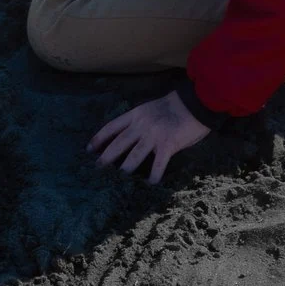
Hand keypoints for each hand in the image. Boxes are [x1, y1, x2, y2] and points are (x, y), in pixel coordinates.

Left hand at [88, 91, 209, 182]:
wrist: (195, 102)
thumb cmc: (175, 106)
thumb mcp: (151, 109)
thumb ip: (141, 122)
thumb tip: (132, 139)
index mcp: (136, 114)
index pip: (112, 127)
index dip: (99, 138)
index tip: (89, 148)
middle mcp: (142, 125)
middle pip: (119, 142)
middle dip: (106, 156)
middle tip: (97, 168)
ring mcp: (154, 135)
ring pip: (134, 155)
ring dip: (126, 168)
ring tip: (119, 178)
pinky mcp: (168, 144)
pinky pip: (158, 164)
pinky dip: (154, 175)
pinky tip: (151, 183)